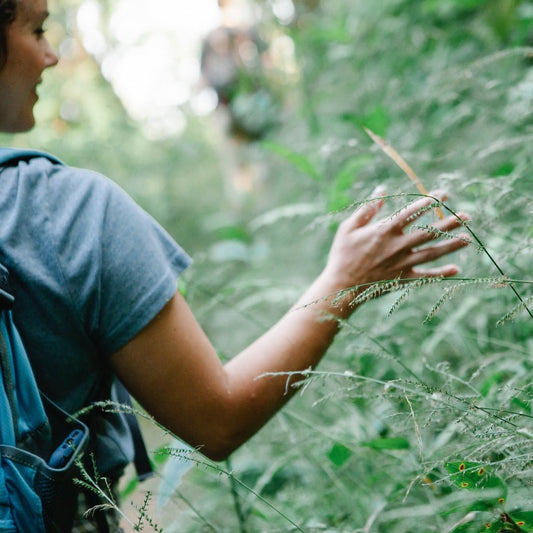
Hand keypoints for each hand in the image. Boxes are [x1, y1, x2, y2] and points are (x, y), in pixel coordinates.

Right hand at [322, 189, 469, 295]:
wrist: (341, 286)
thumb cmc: (342, 254)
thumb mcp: (348, 228)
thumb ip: (367, 209)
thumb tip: (382, 190)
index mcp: (384, 231)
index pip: (411, 213)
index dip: (428, 202)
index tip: (443, 195)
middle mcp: (397, 246)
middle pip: (428, 232)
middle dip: (448, 223)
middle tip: (466, 215)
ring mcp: (402, 263)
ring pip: (431, 252)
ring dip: (450, 245)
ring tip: (467, 238)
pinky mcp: (402, 279)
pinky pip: (425, 276)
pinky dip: (441, 273)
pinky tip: (456, 269)